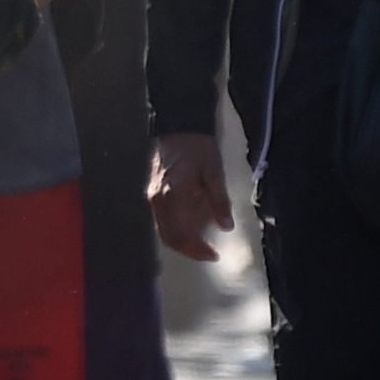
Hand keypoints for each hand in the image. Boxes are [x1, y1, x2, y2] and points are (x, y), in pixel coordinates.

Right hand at [150, 133, 233, 263]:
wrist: (178, 125)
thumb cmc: (198, 147)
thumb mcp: (214, 172)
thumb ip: (219, 201)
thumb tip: (227, 227)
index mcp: (173, 195)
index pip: (181, 234)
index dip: (197, 250)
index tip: (214, 255)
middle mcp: (158, 200)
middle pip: (169, 237)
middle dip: (189, 250)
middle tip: (209, 254)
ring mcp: (152, 197)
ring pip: (163, 230)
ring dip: (182, 242)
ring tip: (203, 243)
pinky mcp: (153, 193)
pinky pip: (162, 220)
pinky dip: (176, 229)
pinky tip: (192, 226)